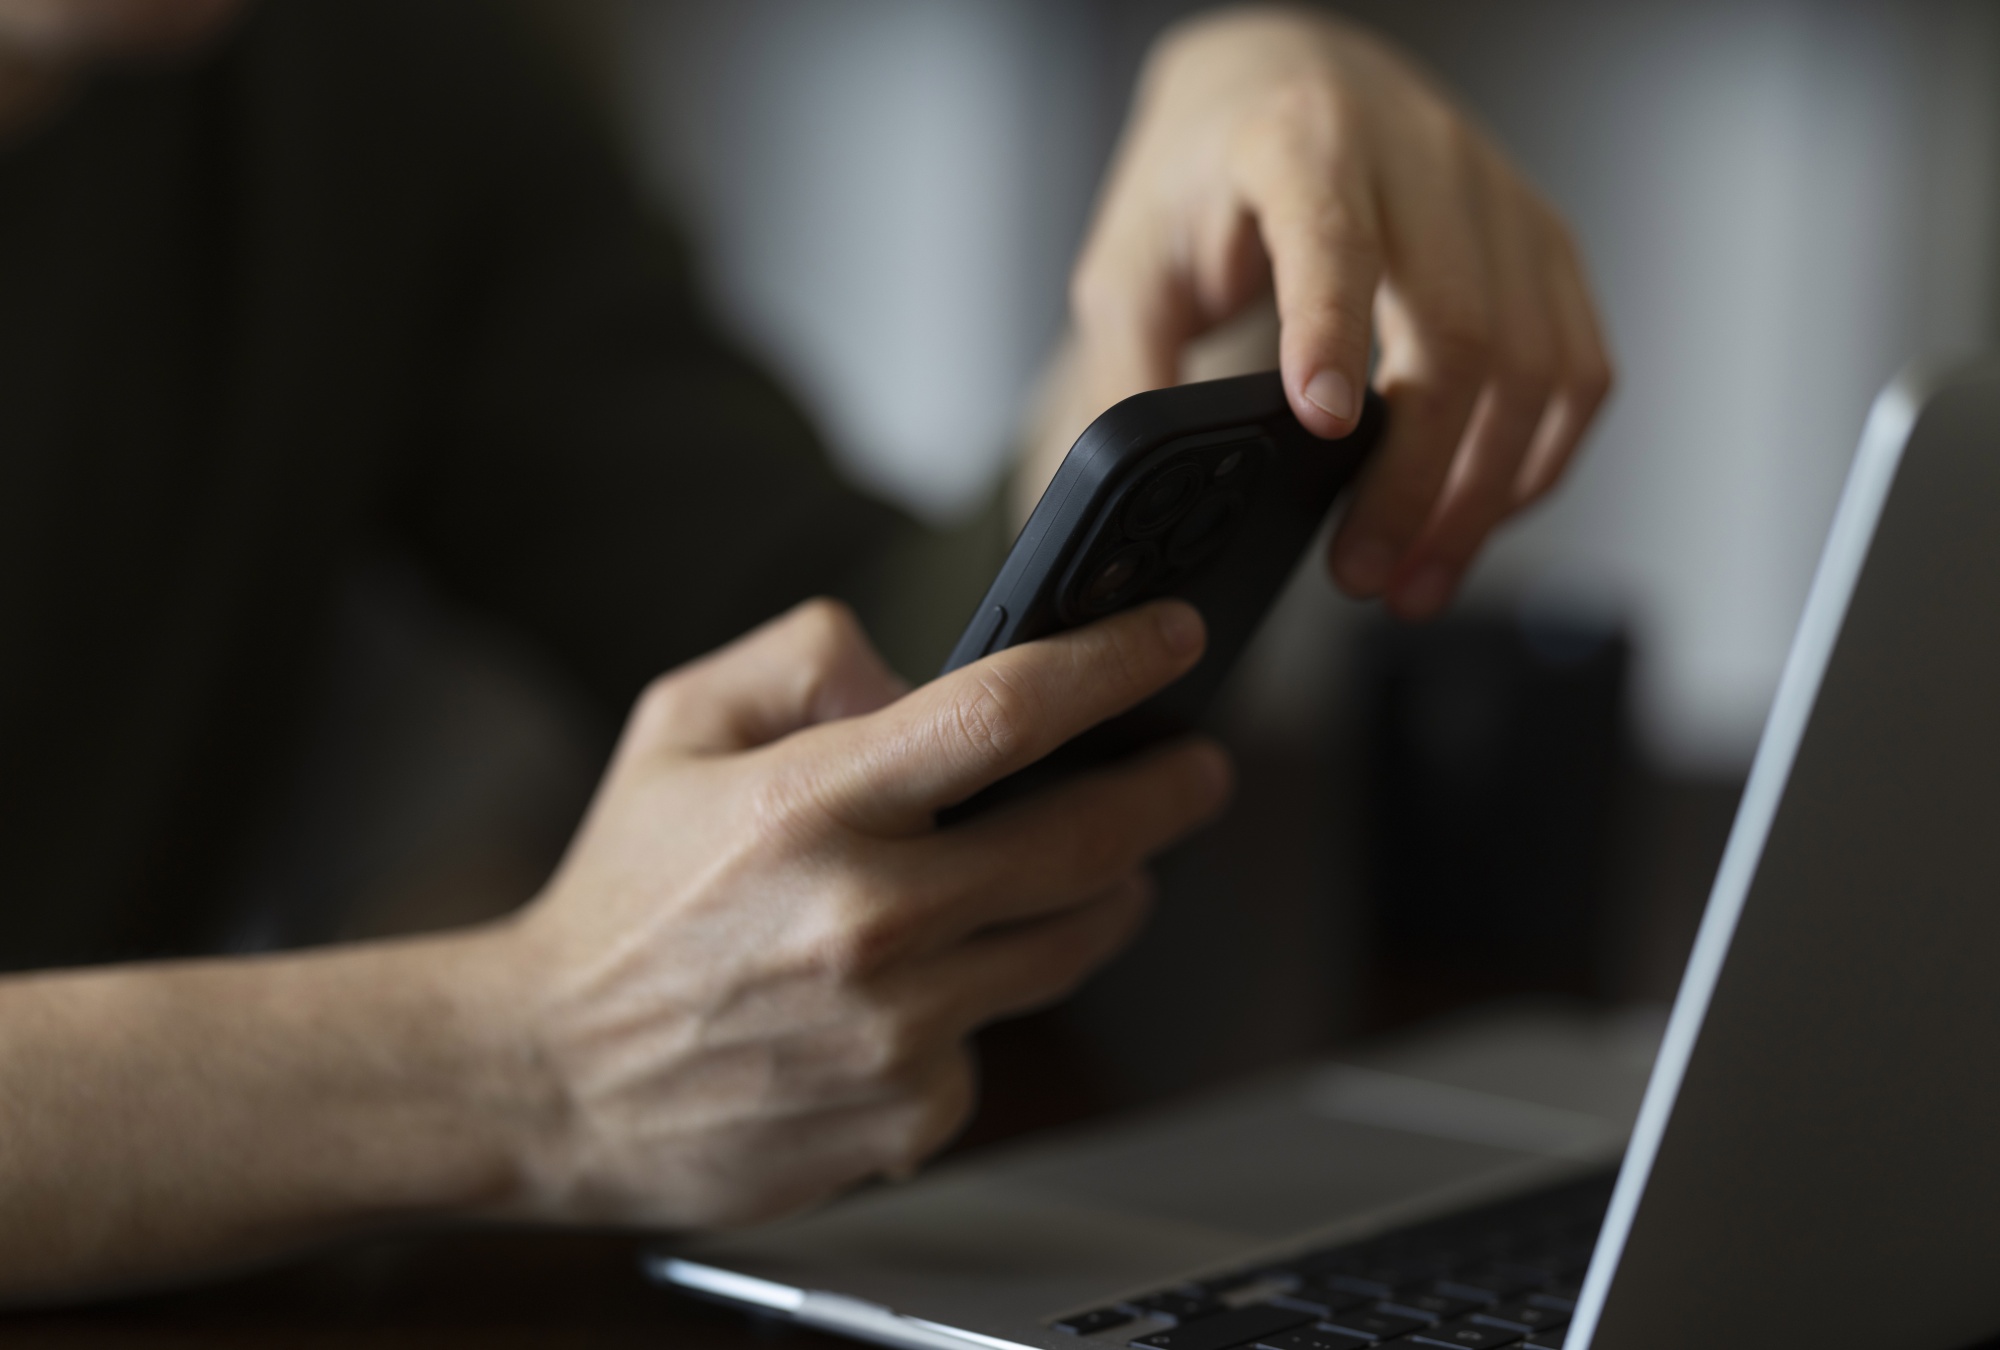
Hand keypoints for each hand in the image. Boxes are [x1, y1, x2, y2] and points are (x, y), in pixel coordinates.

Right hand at [494, 598, 1230, 1227]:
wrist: (550, 1076)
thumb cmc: (622, 893)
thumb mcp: (677, 724)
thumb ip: (805, 658)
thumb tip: (921, 672)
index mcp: (807, 803)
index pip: (1005, 712)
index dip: (1114, 663)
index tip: (1175, 639)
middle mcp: (865, 917)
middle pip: (1085, 838)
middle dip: (1168, 790)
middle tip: (1198, 767)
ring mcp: (896, 1028)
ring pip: (1073, 941)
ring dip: (1112, 891)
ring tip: (1103, 864)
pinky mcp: (909, 1111)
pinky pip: (1000, 1032)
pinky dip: (990, 994)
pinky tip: (939, 981)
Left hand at [1038, 7, 1612, 617]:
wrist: (1284, 80)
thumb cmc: (1204, 175)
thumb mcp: (1129, 262)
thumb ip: (1130, 372)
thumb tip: (1150, 500)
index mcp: (1300, 144)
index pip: (1332, 237)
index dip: (1333, 333)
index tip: (1323, 428)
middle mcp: (1419, 162)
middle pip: (1455, 330)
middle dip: (1415, 478)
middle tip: (1360, 573)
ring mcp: (1498, 201)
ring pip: (1535, 365)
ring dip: (1482, 496)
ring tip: (1416, 581)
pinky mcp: (1543, 243)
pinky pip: (1577, 369)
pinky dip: (1535, 464)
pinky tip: (1477, 519)